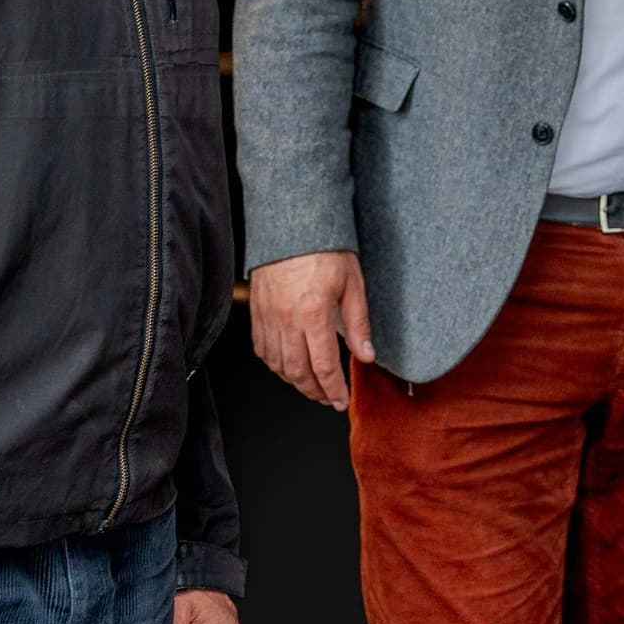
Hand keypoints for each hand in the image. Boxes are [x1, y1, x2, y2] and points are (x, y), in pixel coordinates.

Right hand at [248, 250, 372, 409]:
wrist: (292, 222)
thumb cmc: (325, 248)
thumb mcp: (353, 283)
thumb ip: (358, 324)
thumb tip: (366, 355)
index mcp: (313, 314)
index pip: (324, 367)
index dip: (334, 390)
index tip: (342, 400)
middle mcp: (286, 320)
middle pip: (298, 372)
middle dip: (315, 392)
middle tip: (329, 399)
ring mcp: (268, 317)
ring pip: (277, 365)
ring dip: (295, 382)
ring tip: (312, 387)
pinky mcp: (256, 311)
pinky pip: (262, 349)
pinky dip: (275, 364)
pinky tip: (288, 366)